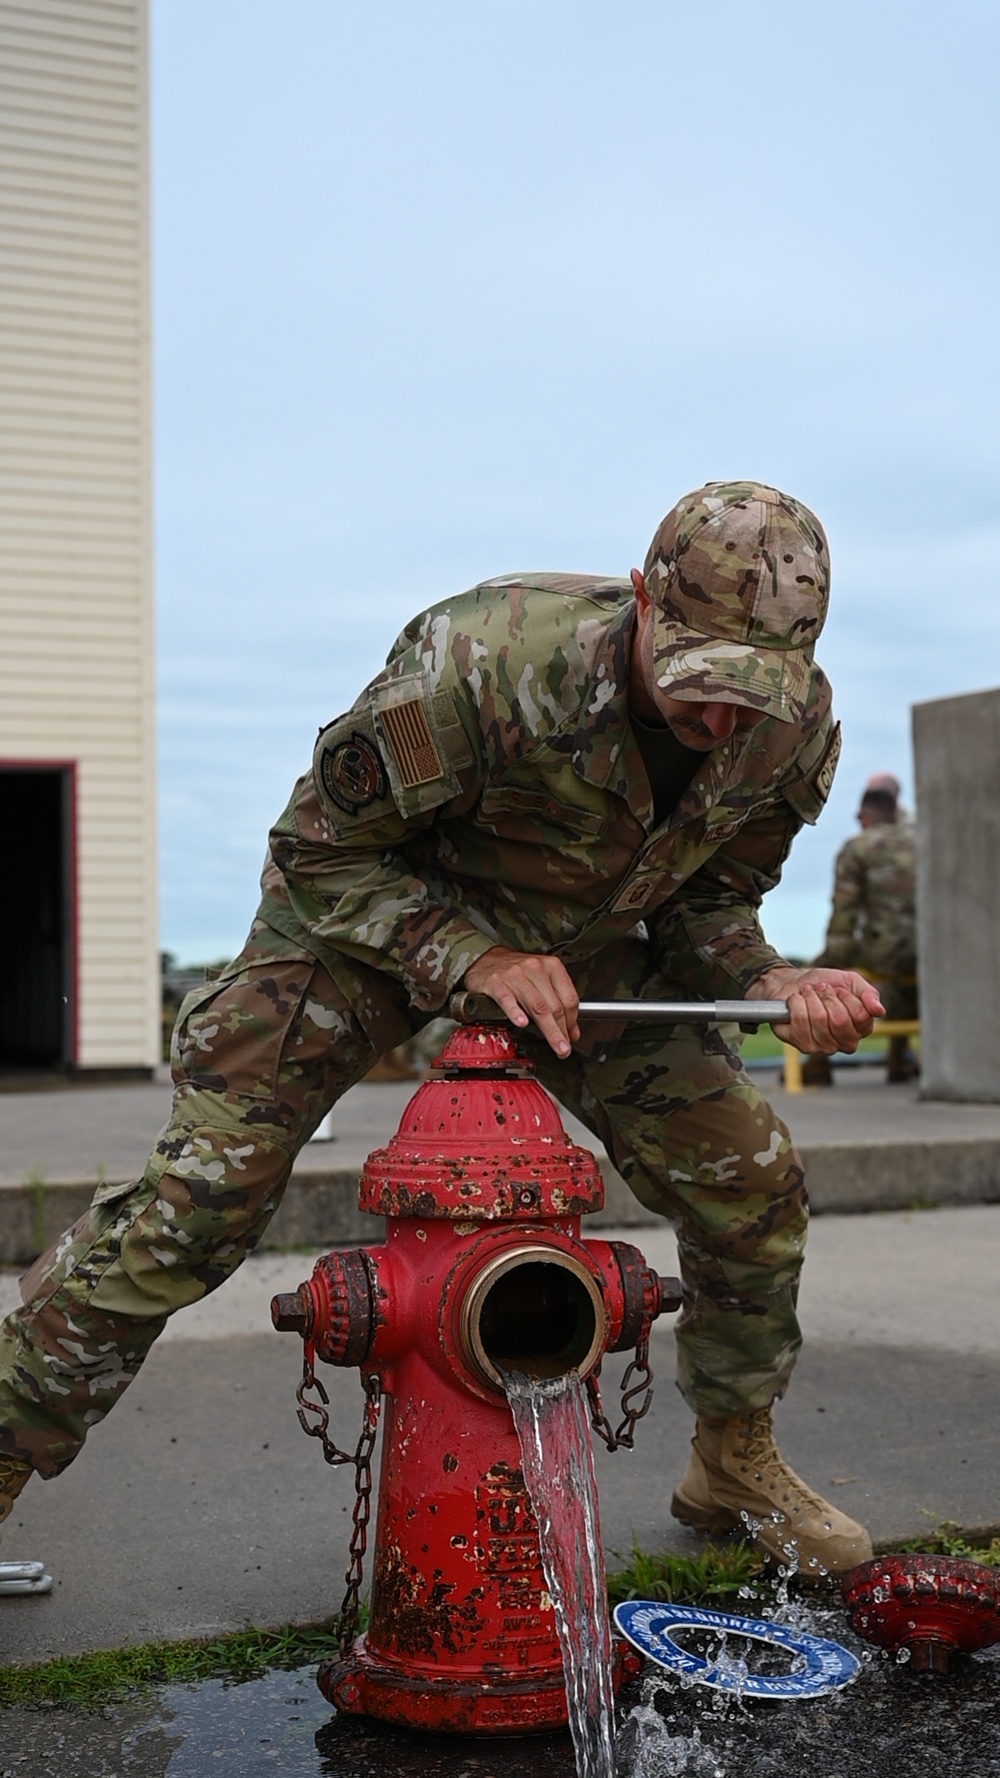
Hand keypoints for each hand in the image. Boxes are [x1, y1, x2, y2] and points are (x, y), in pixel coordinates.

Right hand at [463, 946, 579, 1056]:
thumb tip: (571, 1032)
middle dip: (561, 1031)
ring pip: (537, 1006)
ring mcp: (514, 975)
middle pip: (554, 1005)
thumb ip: (558, 1003)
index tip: (571, 1036)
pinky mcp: (496, 982)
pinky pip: (508, 999)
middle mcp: (534, 968)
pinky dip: (516, 1013)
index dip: (572, 1021)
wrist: (486, 960)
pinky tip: (522, 1023)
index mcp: (551, 966)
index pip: (569, 998)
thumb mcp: (541, 981)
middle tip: (564, 1049)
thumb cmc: (516, 972)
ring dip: (548, 1030)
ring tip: (554, 1045)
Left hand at [747, 965, 883, 1054]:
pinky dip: (796, 1004)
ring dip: (810, 998)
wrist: (793, 983)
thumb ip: (869, 994)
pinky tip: (796, 1001)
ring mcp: (825, 1047)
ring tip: (807, 993)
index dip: (847, 998)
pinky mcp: (804, 1046)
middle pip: (840, 1020)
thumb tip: (880, 1011)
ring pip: (819, 1020)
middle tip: (820, 989)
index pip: (861, 1016)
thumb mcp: (850, 982)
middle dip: (827, 997)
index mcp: (862, 1028)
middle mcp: (846, 1042)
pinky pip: (800, 1022)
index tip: (837, 989)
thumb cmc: (824, 984)